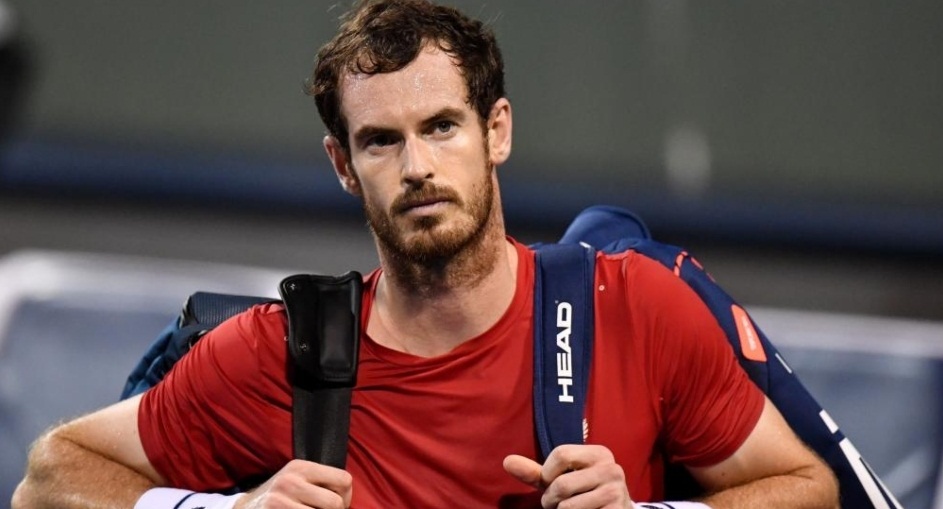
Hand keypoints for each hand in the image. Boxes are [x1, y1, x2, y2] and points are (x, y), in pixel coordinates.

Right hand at [236, 459, 351, 508]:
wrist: (247, 508)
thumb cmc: (281, 495)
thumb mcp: (297, 479)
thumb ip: (320, 481)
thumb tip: (347, 497)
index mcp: (300, 467)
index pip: (344, 480)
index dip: (346, 497)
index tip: (338, 504)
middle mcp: (290, 482)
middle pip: (335, 503)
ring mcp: (280, 501)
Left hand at [504, 444, 632, 508]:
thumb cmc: (582, 495)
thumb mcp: (560, 480)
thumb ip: (535, 472)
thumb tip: (507, 461)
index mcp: (599, 453)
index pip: (561, 454)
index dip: (548, 473)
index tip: (552, 483)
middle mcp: (612, 469)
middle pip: (561, 484)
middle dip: (551, 499)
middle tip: (559, 504)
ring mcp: (616, 493)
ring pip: (568, 507)